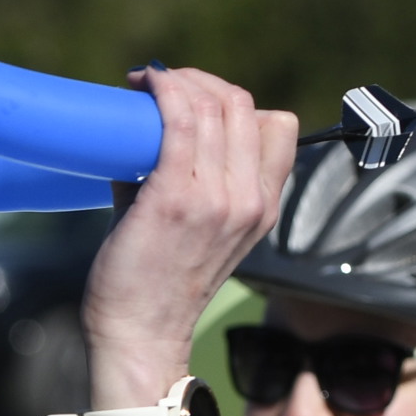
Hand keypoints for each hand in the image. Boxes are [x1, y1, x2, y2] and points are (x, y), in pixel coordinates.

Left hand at [83, 67, 296, 396]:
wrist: (139, 334)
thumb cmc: (155, 283)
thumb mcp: (199, 228)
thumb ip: (189, 178)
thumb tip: (141, 130)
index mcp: (263, 205)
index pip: (276, 126)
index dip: (235, 101)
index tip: (194, 100)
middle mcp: (249, 199)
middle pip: (242, 105)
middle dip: (199, 82)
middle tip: (160, 85)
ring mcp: (216, 199)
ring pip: (213, 105)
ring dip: (176, 82)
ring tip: (145, 85)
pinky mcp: (174, 199)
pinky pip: (179, 123)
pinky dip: (162, 93)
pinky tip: (142, 86)